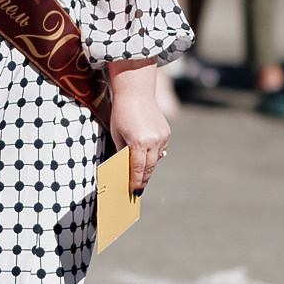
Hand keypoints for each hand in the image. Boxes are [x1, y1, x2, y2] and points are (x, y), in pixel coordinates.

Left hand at [109, 82, 170, 196]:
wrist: (136, 92)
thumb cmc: (121, 113)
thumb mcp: (117, 134)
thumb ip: (122, 151)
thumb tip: (124, 168)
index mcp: (139, 142)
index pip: (137, 168)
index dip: (135, 181)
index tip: (134, 191)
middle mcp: (154, 141)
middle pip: (149, 167)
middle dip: (143, 179)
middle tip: (139, 189)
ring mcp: (162, 137)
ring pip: (156, 159)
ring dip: (148, 168)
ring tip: (142, 177)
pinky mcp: (166, 133)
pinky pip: (160, 149)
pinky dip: (153, 155)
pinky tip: (147, 158)